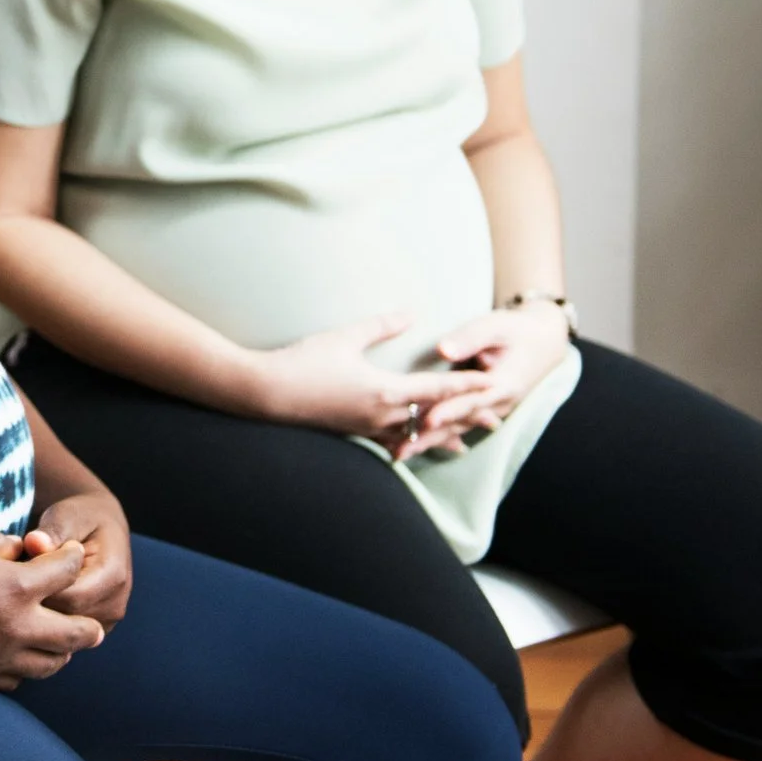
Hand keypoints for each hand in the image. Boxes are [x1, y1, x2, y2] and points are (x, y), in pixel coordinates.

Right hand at [0, 525, 102, 689]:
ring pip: (54, 664)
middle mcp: (14, 628)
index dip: (73, 558)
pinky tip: (22, 654)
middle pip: (77, 633)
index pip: (68, 573)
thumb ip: (6, 546)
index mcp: (15, 587)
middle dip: (89, 623)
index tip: (72, 554)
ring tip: (61, 640)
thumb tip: (30, 553)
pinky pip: (20, 680)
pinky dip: (28, 667)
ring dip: (62, 650)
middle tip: (93, 623)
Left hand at [21, 490, 132, 630]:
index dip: (38, 589)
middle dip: (35, 604)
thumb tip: (34, 543)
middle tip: (11, 584)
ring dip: (40, 616)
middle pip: (65, 620)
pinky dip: (47, 622)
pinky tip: (32, 603)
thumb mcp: (66, 515)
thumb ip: (52, 530)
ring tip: (22, 591)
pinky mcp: (96, 629)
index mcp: (113, 574)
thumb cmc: (79, 519)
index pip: (69, 598)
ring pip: (63, 634)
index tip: (13, 572)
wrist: (99, 529)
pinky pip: (65, 637)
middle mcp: (116, 603)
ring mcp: (108, 620)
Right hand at [249, 312, 494, 450]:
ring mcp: (367, 428)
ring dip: (439, 438)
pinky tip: (411, 447)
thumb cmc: (304, 362)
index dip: (469, 387)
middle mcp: (382, 416)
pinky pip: (390, 442)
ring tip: (461, 444)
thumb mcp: (344, 338)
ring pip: (414, 437)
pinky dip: (409, 443)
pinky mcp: (352, 432)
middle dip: (464, 421)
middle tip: (493, 422)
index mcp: (385, 392)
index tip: (495, 384)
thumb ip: (381, 327)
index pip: (439, 390)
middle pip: (434, 421)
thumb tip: (411, 314)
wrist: (266, 394)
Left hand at [403, 303, 573, 457]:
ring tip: (399, 454)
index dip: (449, 411)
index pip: (471, 401)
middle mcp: (498, 404)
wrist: (542, 341)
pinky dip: (435, 437)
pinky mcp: (482, 411)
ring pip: (456, 429)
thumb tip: (443, 350)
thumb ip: (470, 338)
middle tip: (400, 451)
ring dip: (428, 442)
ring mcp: (491, 411)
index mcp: (503, 384)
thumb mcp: (495, 326)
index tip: (426, 420)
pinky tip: (412, 447)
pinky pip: (457, 426)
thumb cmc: (516, 329)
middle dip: (430, 437)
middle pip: (459, 423)